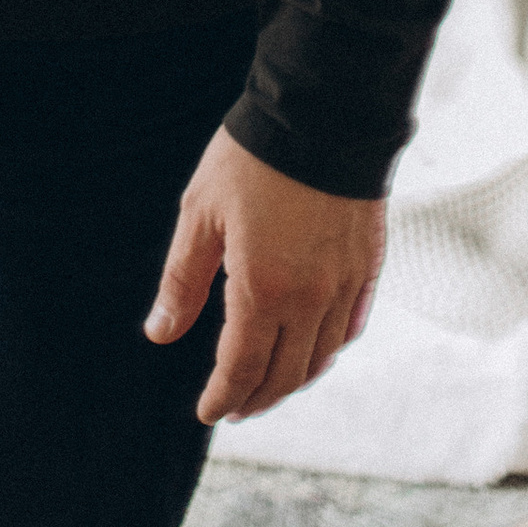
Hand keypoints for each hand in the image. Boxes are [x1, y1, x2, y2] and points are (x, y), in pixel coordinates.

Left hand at [145, 127, 385, 423]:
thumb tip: (159, 334)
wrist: (321, 115)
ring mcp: (345, 285)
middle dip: (256, 397)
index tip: (209, 412)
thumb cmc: (250, 160)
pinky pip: (350, 326)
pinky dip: (329, 348)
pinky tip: (315, 350)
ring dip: (292, 380)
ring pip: (321, 357)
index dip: (223, 396)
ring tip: (267, 384)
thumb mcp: (200, 214)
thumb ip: (182, 280)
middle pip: (284, 373)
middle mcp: (310, 299)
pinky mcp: (368, 266)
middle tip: (234, 406)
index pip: (242, 367)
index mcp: (263, 289)